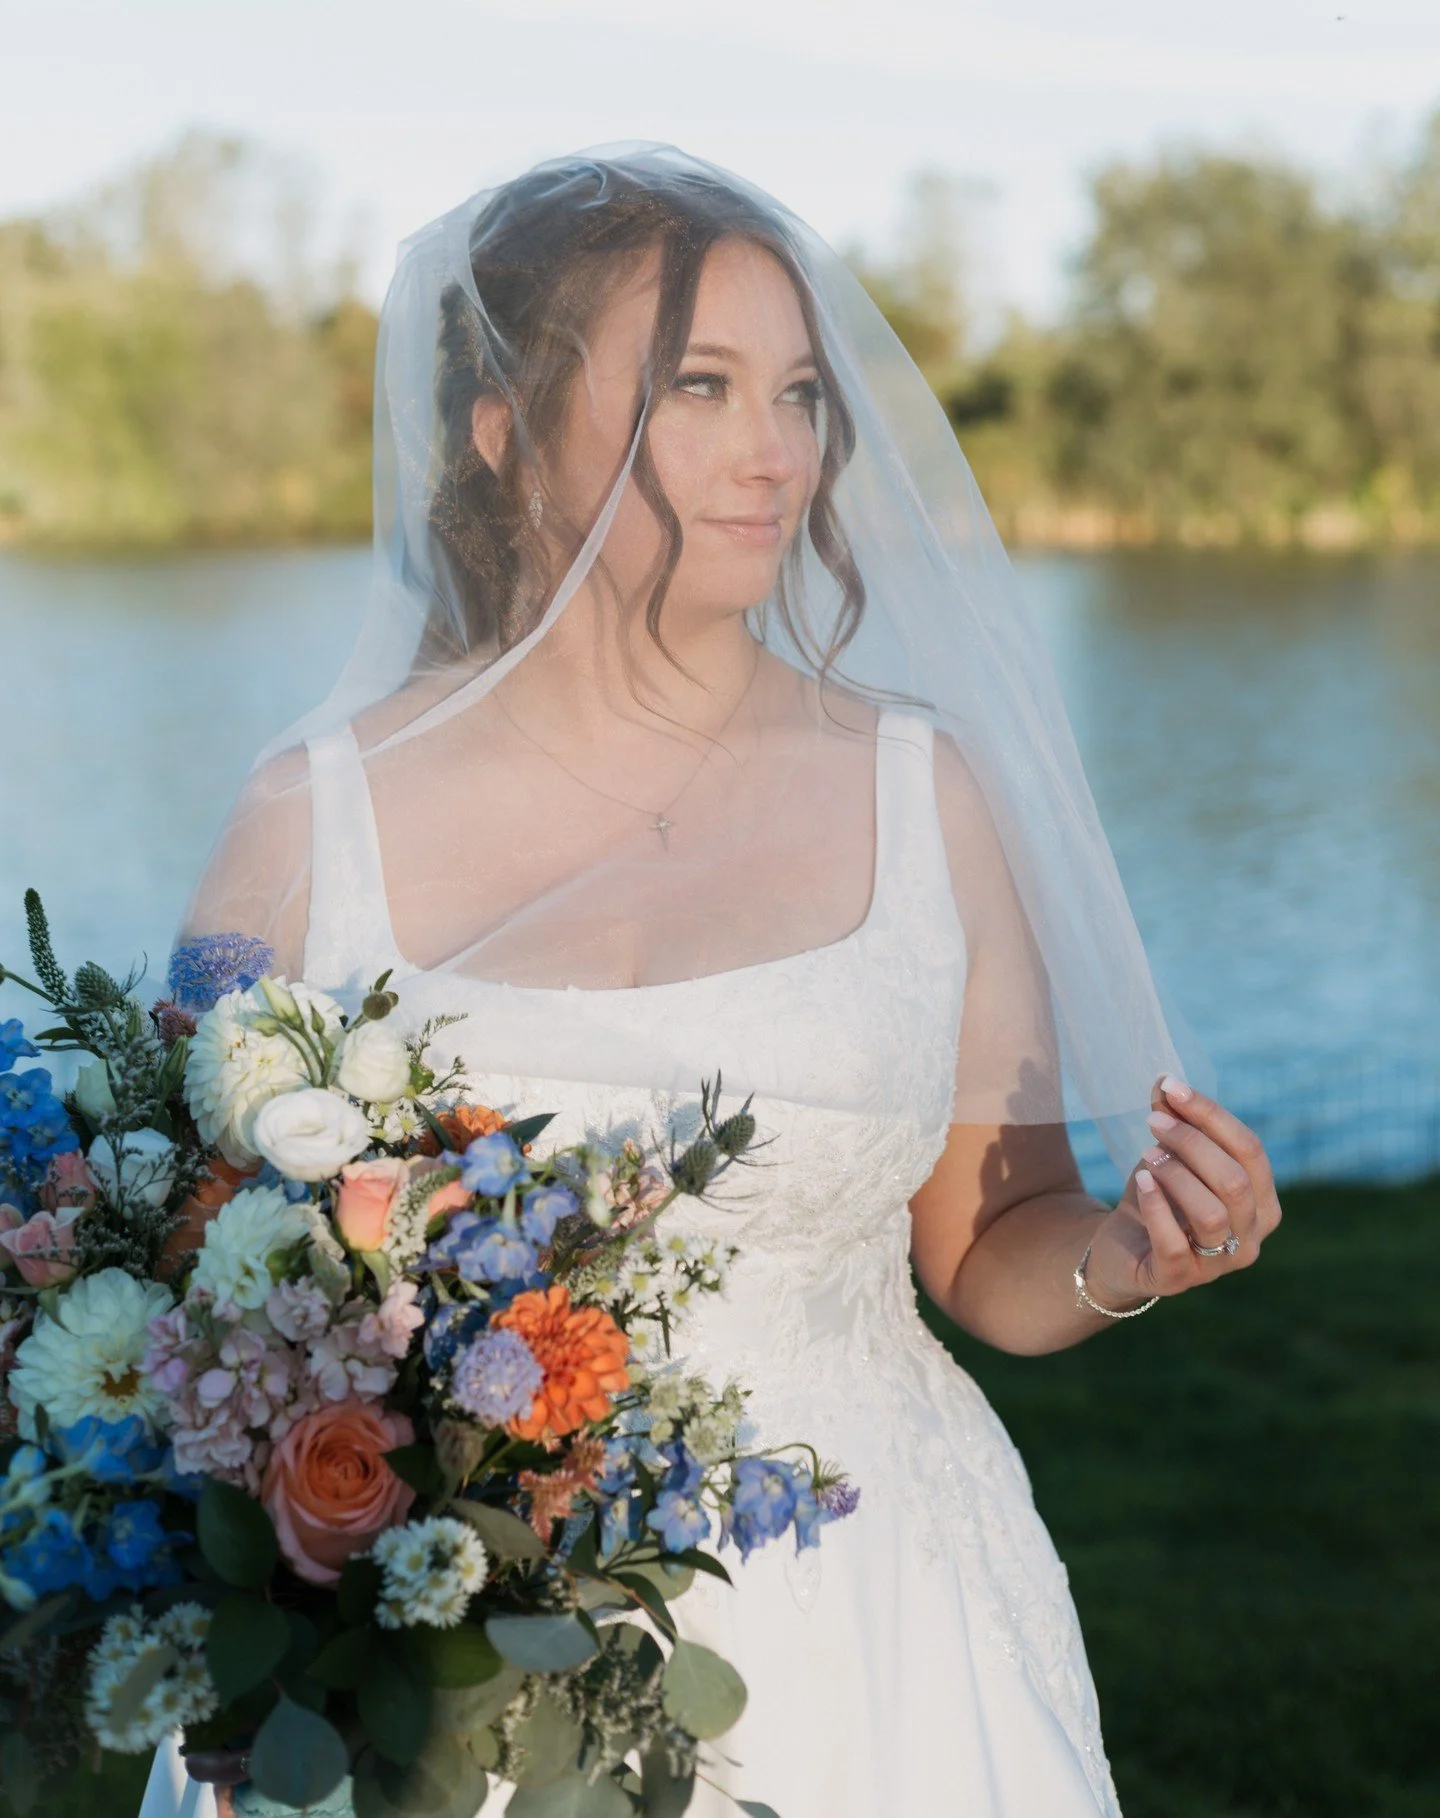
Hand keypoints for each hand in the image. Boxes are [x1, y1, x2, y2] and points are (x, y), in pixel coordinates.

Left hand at [1084, 1075, 1282, 1308]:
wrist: (1121, 1248)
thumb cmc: (1159, 1197)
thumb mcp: (1168, 1154)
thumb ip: (1172, 1120)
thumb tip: (1166, 1080)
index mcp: (1263, 1203)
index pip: (1250, 1151)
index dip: (1212, 1114)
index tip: (1171, 1086)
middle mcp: (1251, 1237)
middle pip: (1235, 1180)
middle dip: (1193, 1142)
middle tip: (1154, 1121)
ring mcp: (1218, 1265)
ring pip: (1212, 1213)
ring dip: (1177, 1173)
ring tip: (1147, 1152)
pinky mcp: (1178, 1279)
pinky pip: (1175, 1244)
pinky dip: (1157, 1207)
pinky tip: (1142, 1181)